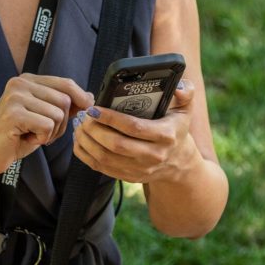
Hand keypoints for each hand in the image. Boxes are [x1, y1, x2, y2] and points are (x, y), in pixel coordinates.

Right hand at [0, 74, 92, 175]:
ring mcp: (15, 97)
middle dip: (61, 123)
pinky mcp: (13, 113)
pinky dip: (41, 138)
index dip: (80, 99)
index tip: (84, 111)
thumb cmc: (15, 137)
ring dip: (51, 133)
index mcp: (28, 80)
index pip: (66, 83)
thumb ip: (63, 106)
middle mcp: (20, 83)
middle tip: (44, 134)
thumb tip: (89, 96)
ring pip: (58, 114)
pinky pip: (47, 125)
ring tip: (32, 136)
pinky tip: (25, 139)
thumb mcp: (43, 118)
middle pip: (65, 100)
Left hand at [71, 80, 198, 183]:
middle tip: (83, 117)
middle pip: (116, 144)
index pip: (134, 127)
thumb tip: (177, 87)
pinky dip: (86, 154)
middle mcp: (153, 155)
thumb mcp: (185, 110)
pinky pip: (101, 168)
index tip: (94, 108)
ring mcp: (140, 169)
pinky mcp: (128, 177)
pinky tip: (80, 141)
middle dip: (95, 130)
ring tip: (79, 126)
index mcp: (166, 136)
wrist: (179, 162)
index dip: (111, 118)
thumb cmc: (176, 129)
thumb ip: (185, 93)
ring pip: (105, 158)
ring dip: (87, 142)